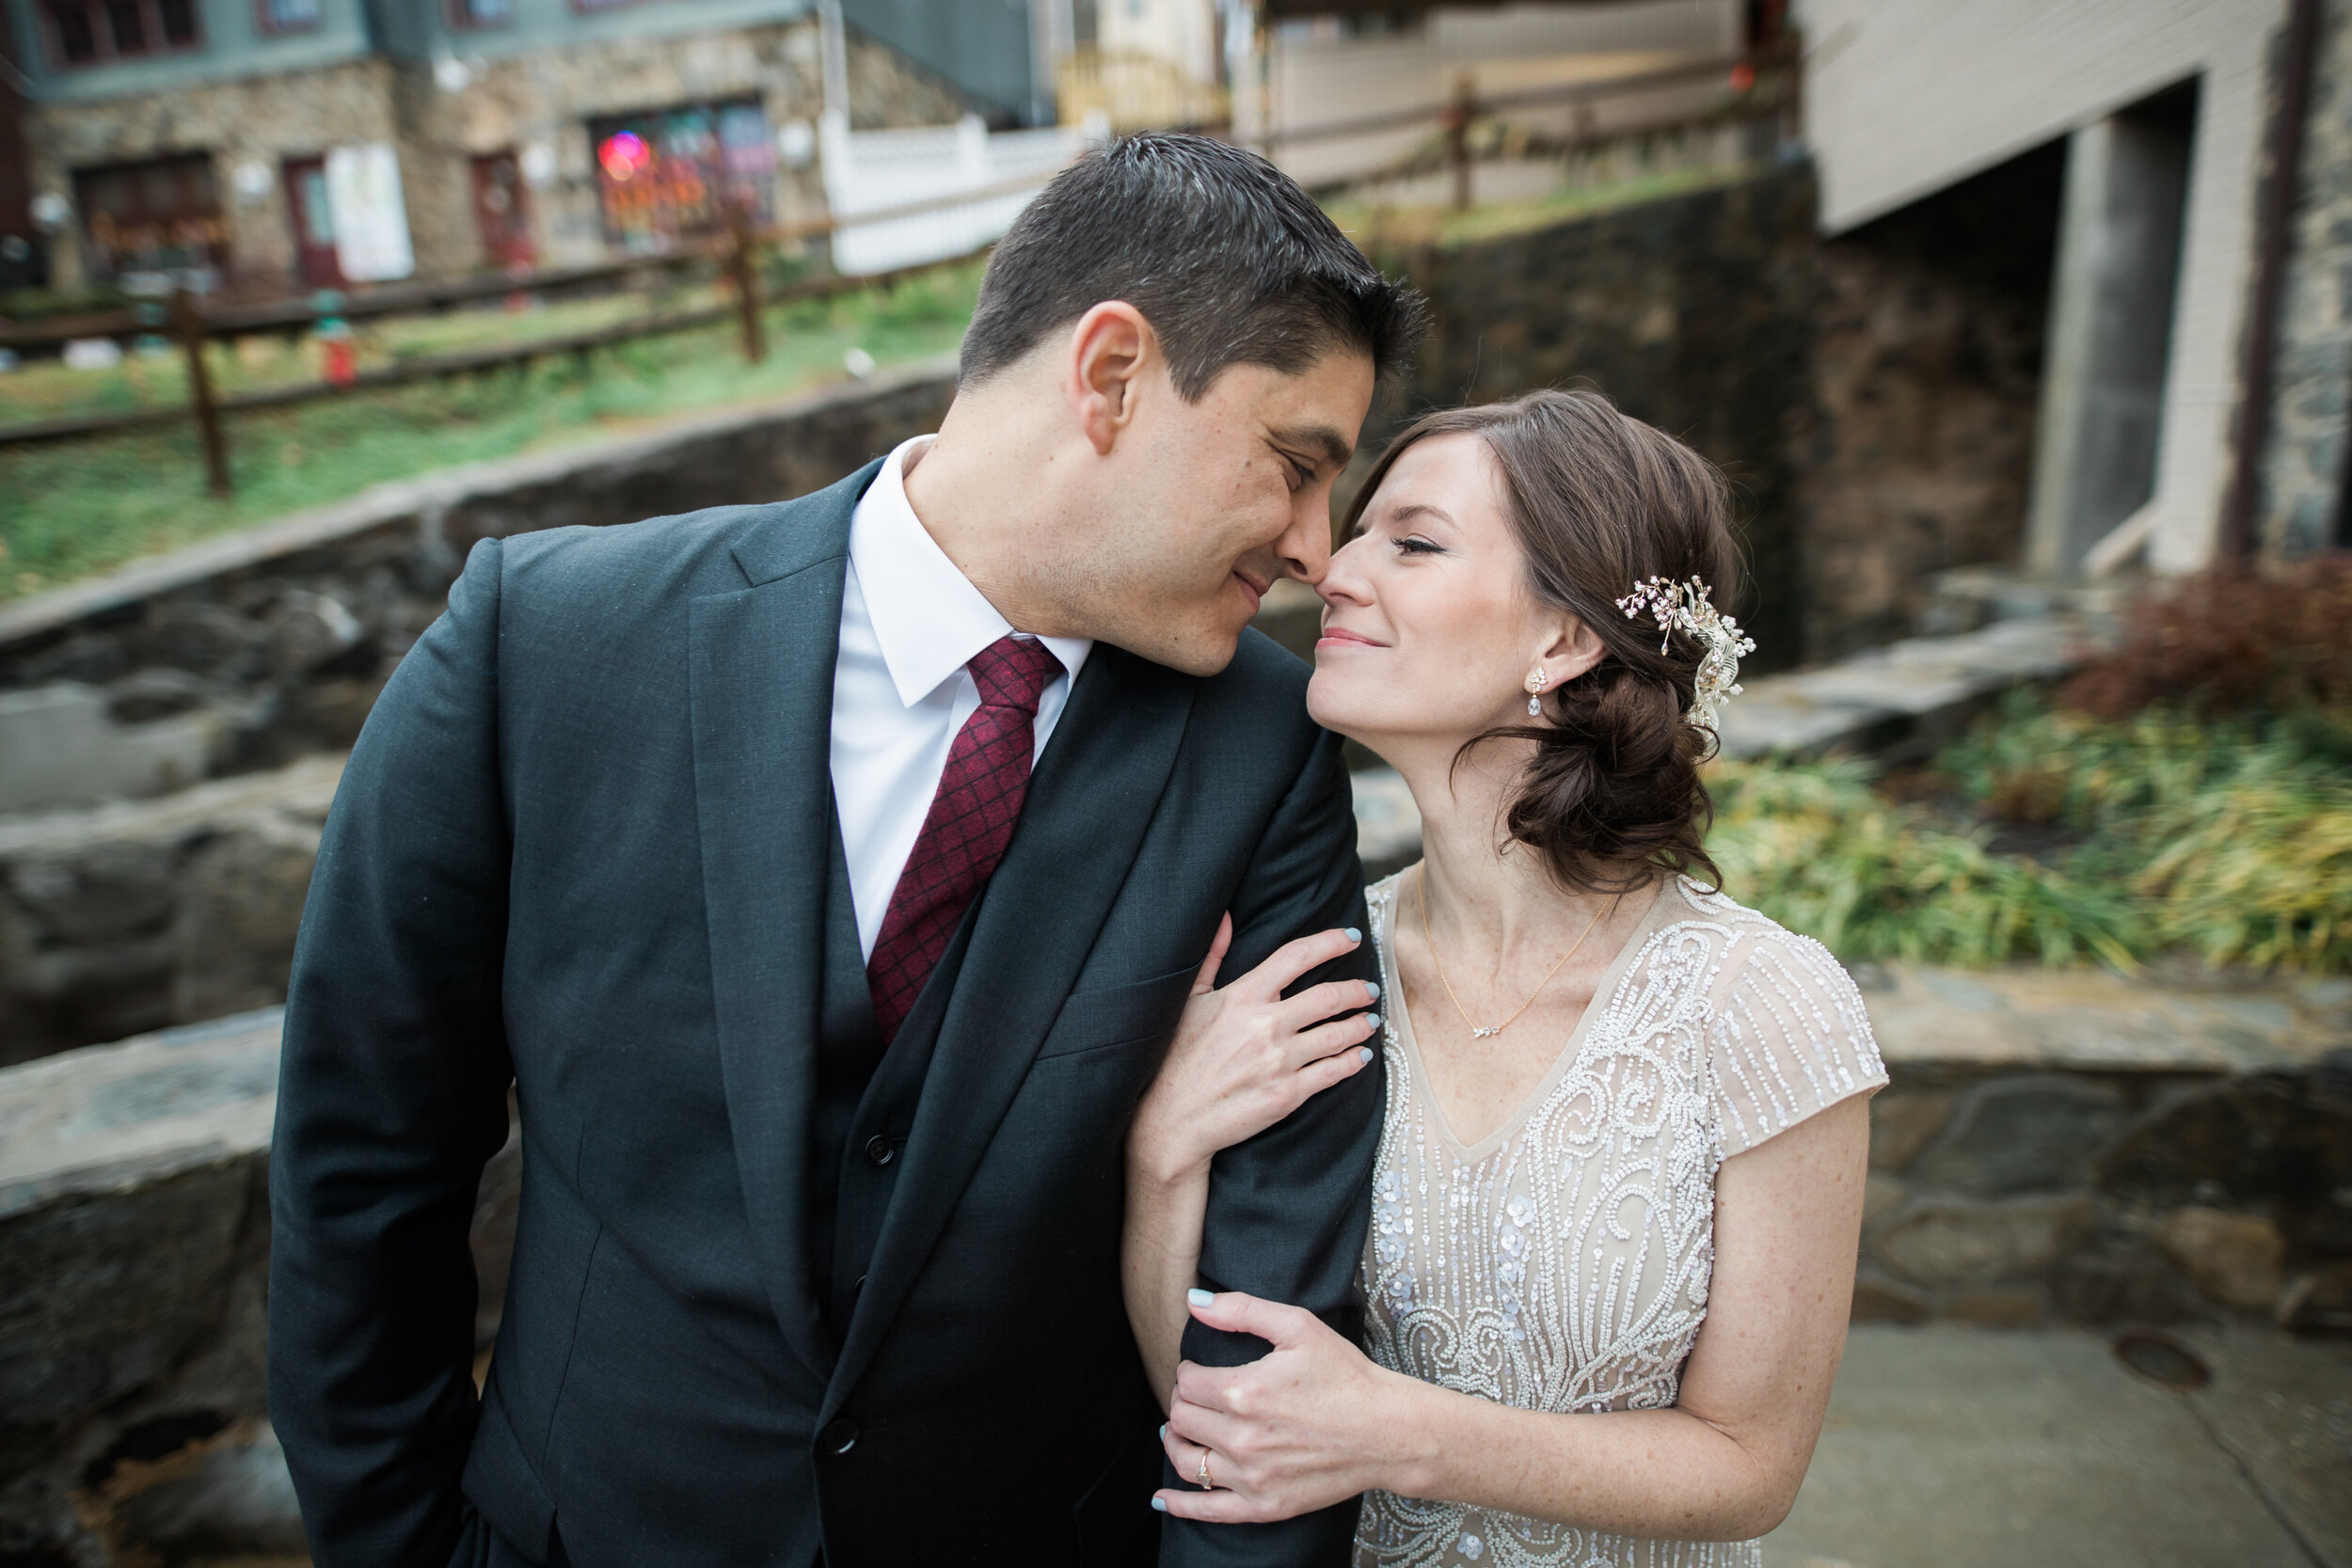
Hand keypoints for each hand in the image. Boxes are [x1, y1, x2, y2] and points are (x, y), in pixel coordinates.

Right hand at [1129, 917, 1379, 1182]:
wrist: (1171, 1121)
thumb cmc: (1174, 1059)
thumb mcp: (1189, 1001)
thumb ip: (1212, 956)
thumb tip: (1225, 918)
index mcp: (1243, 996)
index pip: (1297, 956)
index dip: (1331, 942)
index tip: (1353, 939)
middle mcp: (1266, 1025)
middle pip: (1329, 996)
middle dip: (1357, 989)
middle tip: (1368, 989)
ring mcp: (1279, 1061)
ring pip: (1338, 1035)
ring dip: (1361, 1025)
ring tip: (1370, 1020)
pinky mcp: (1288, 1095)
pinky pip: (1333, 1072)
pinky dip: (1354, 1061)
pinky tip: (1362, 1055)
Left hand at [1155, 1291, 1406, 1522]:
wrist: (1387, 1431)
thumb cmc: (1347, 1376)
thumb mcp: (1298, 1327)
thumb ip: (1241, 1310)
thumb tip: (1193, 1301)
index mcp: (1244, 1392)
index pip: (1186, 1382)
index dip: (1188, 1372)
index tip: (1200, 1371)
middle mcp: (1242, 1438)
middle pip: (1181, 1418)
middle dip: (1183, 1402)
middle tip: (1198, 1397)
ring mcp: (1252, 1477)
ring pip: (1186, 1461)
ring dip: (1176, 1443)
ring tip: (1181, 1432)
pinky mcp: (1265, 1506)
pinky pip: (1207, 1510)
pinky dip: (1179, 1504)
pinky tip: (1163, 1498)